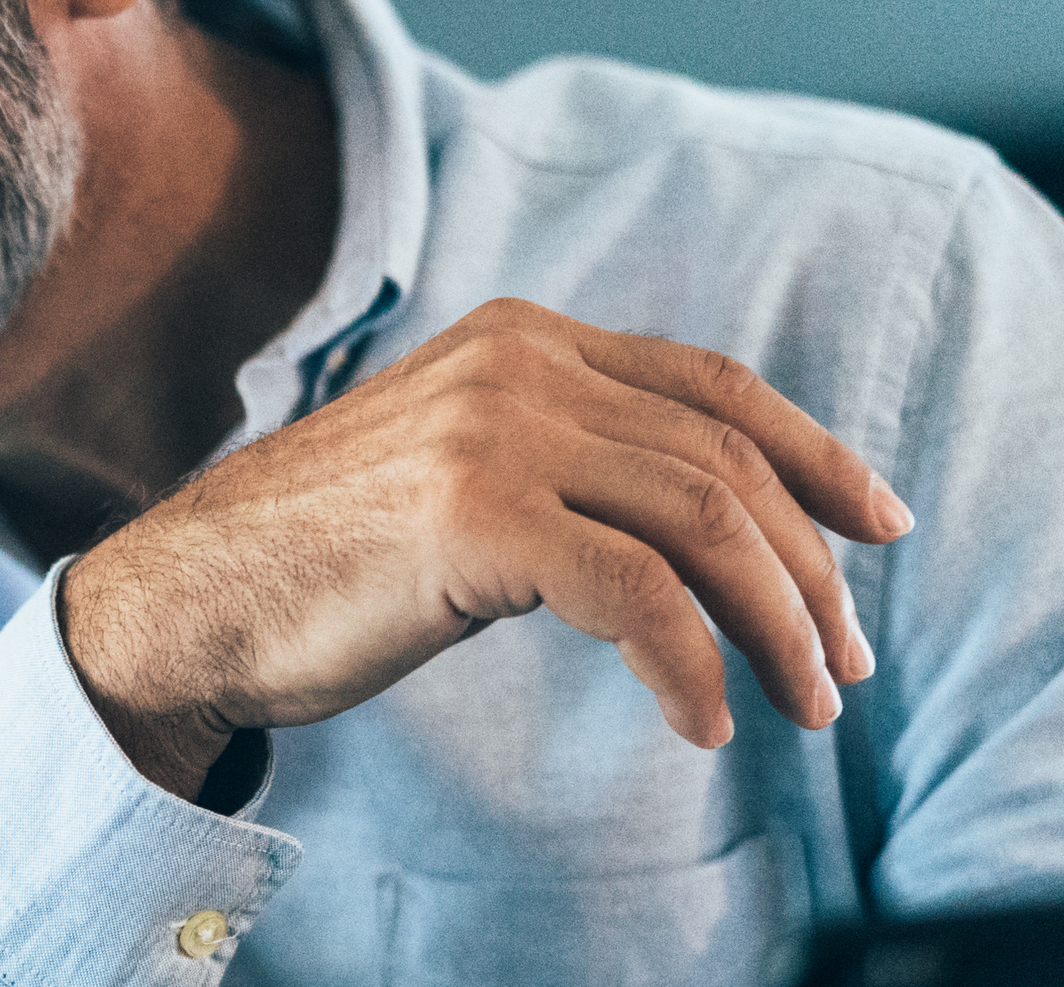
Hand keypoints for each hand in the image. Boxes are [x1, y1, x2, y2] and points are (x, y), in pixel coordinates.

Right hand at [60, 298, 911, 796]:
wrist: (184, 599)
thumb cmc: (319, 558)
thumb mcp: (458, 470)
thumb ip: (562, 458)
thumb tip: (704, 526)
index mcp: (523, 337)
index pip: (715, 385)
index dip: (817, 455)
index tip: (878, 531)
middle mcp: (518, 363)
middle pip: (725, 460)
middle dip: (809, 572)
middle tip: (844, 666)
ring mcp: (494, 432)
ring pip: (702, 519)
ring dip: (777, 623)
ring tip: (804, 705)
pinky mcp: (472, 516)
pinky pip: (635, 594)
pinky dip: (691, 667)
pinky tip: (703, 724)